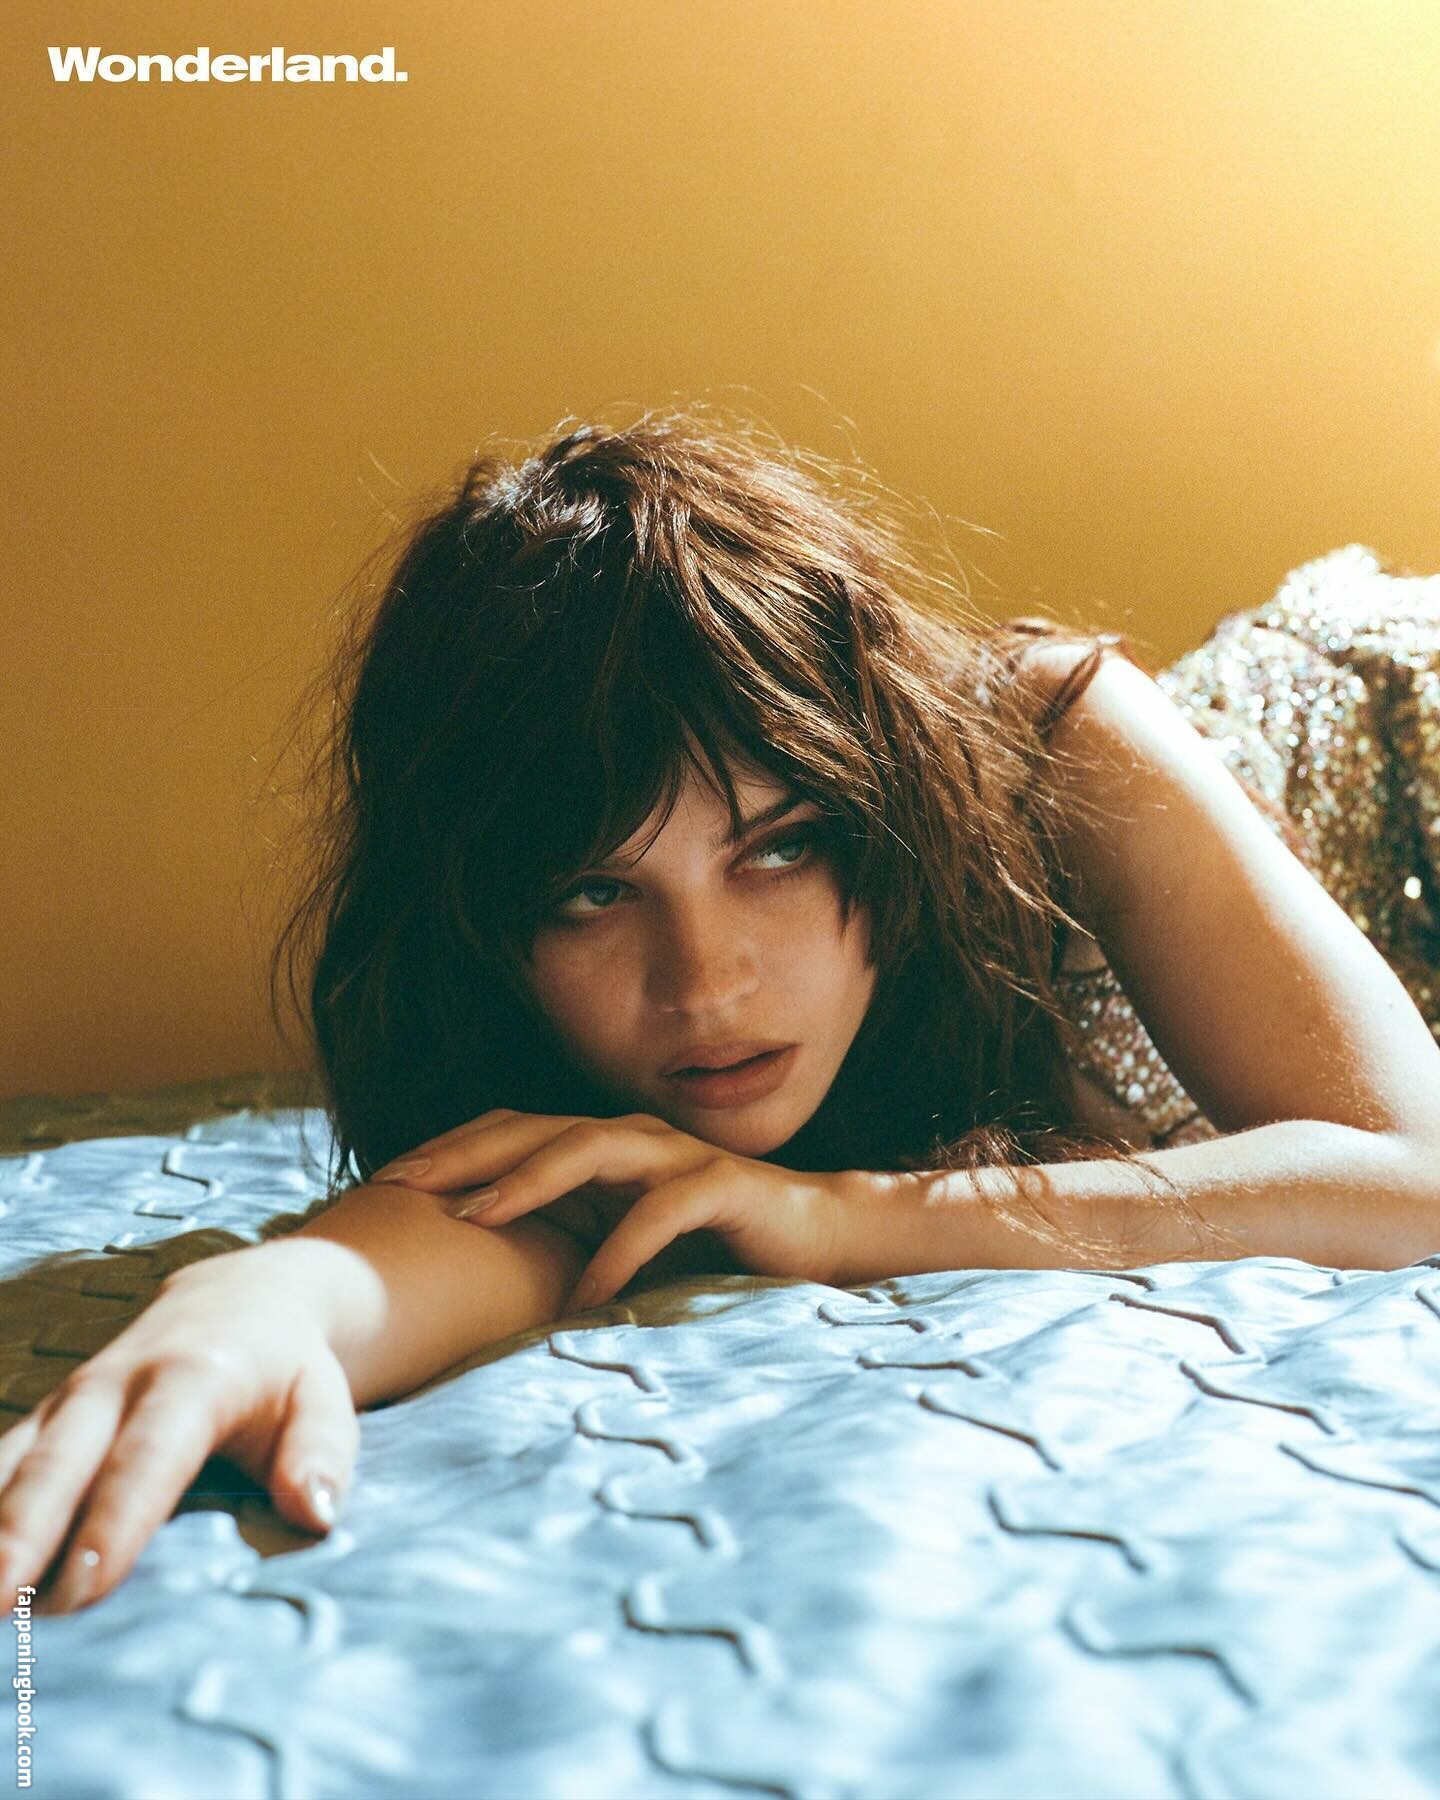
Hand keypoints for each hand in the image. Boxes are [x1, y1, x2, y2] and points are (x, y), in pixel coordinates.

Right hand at [0, 1250, 358, 1614]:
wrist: (247, 1295)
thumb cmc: (290, 1369)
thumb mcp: (326, 1401)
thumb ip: (321, 1455)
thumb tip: (315, 1514)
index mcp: (193, 1378)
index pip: (148, 1458)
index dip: (116, 1522)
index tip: (85, 1589)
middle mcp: (117, 1382)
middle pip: (59, 1462)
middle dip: (21, 1533)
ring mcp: (72, 1399)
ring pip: (12, 1461)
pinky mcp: (46, 1416)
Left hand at [373, 1109, 854, 1308]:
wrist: (815, 1240)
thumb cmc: (709, 1247)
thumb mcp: (620, 1241)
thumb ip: (565, 1242)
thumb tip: (474, 1278)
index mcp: (601, 1148)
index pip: (509, 1134)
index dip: (447, 1152)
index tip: (384, 1185)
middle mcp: (631, 1139)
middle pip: (533, 1130)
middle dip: (462, 1156)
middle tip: (400, 1187)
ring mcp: (676, 1156)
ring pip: (589, 1149)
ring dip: (528, 1183)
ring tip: (475, 1218)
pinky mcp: (722, 1186)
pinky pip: (662, 1212)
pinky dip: (619, 1250)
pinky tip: (584, 1292)